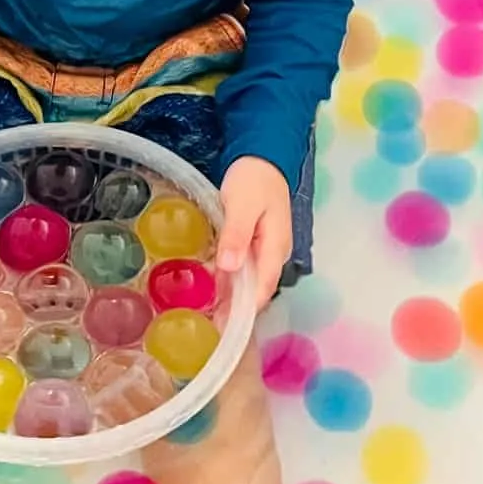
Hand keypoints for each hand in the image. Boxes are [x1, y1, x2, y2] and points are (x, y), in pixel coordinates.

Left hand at [216, 156, 291, 309]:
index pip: (262, 289)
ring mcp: (266, 248)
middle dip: (236, 309)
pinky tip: (212, 284)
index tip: (224, 327)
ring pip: (250, 280)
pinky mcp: (256, 242)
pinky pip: (244, 267)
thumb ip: (236, 236)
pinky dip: (230, 279)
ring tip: (207, 312)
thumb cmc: (254, 180)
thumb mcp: (242, 205)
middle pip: (257, 290)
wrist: (263, 156)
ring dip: (232, 296)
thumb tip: (230, 268)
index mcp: (275, 248)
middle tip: (209, 324)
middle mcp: (274, 253)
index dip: (244, 310)